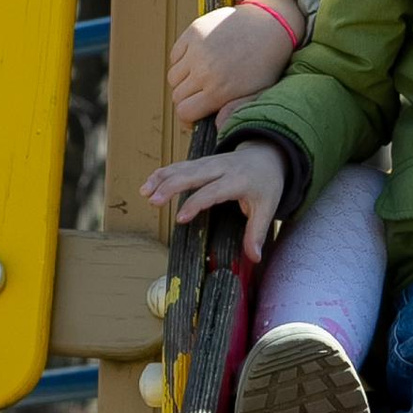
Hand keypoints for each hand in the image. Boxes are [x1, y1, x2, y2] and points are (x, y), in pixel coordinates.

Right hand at [142, 140, 287, 257]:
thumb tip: (254, 258)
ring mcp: (209, 163)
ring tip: (145, 193)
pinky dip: (163, 173)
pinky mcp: (201, 162)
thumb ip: (256, 232)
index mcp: (238, 180)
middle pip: (192, 174)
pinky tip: (148, 183)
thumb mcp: (267, 208)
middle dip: (171, 187)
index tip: (180, 218)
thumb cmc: (266, 184)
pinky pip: (180, 165)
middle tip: (153, 202)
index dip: (195, 204)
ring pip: (182, 168)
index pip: (213, 191)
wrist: (267, 155)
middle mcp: (221, 168)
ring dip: (162, 179)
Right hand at [167, 0, 298, 127]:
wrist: (270, 25)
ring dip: (182, 81)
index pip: (184, 112)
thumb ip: (236, 110)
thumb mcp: (258, 93)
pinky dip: (181, 61)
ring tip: (200, 79)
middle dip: (187, 100)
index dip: (187, 118)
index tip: (194, 115)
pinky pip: (175, 55)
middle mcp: (203, 71)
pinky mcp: (193, 32)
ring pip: (174, 77)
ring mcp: (196, 50)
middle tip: (200, 96)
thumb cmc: (266, 63)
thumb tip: (216, 125)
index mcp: (218, 91)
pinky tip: (197, 61)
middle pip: (177, 96)